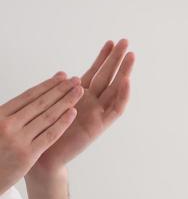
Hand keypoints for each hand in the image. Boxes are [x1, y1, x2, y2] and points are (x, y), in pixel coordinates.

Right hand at [0, 74, 82, 190]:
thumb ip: (8, 113)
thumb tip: (26, 99)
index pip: (28, 96)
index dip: (47, 85)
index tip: (61, 76)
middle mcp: (7, 125)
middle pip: (40, 103)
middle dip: (60, 89)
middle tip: (76, 80)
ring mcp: (18, 139)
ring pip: (47, 116)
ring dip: (66, 101)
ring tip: (79, 91)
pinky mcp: (27, 154)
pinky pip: (49, 135)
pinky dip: (62, 123)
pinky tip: (73, 112)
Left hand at [32, 40, 134, 176]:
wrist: (44, 157)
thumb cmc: (46, 133)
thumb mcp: (52, 105)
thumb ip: (59, 90)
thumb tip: (64, 73)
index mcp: (80, 96)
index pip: (94, 72)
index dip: (102, 57)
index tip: (109, 42)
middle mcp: (92, 102)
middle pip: (108, 76)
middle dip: (116, 58)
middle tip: (126, 42)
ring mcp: (98, 112)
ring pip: (115, 88)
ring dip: (124, 72)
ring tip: (131, 55)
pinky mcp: (100, 125)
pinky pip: (116, 109)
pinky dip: (123, 95)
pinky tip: (126, 81)